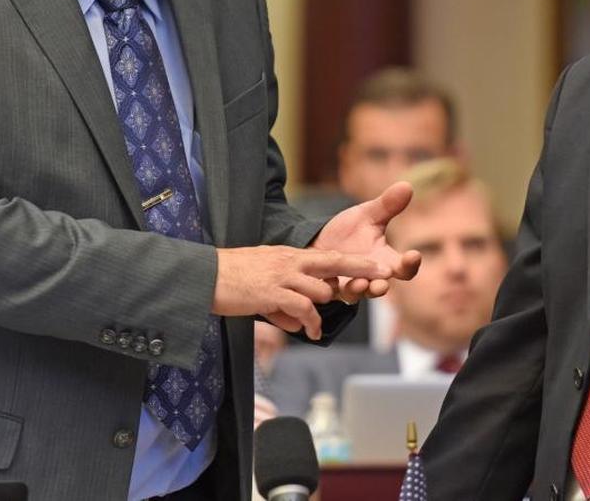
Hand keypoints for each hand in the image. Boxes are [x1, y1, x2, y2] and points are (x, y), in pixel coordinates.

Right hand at [212, 245, 389, 339]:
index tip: (376, 265)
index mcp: (289, 256)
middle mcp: (290, 262)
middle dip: (361, 270)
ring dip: (322, 310)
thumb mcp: (264, 281)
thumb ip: (284, 298)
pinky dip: (310, 322)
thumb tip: (297, 320)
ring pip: (320, 290)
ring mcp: (282, 276)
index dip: (354, 261)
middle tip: (384, 276)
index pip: (329, 256)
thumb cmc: (232, 279)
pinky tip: (310, 332)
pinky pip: (302, 308)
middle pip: (335, 263)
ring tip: (313, 326)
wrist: (205, 276)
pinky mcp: (272, 293)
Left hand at [312, 181, 421, 301]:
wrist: (317, 243)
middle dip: (383, 285)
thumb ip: (387, 205)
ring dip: (360, 290)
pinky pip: (333, 293)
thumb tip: (406, 185)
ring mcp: (350, 284)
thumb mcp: (366, 215)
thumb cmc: (347, 232)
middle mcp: (370, 277)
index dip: (411, 264)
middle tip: (384, 282)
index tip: (414, 255)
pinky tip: (330, 280)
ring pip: (358, 294)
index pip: (404, 268)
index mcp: (384, 260)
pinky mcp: (329, 288)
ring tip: (360, 283)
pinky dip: (333, 288)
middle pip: (382, 286)